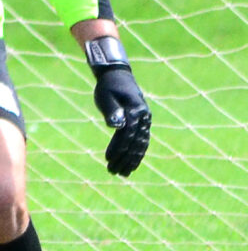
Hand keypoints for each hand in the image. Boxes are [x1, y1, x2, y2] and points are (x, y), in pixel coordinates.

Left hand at [91, 60, 150, 177]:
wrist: (118, 76)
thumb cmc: (108, 87)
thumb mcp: (105, 96)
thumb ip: (111, 110)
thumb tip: (116, 126)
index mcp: (135, 110)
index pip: (126, 133)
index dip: (117, 148)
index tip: (108, 159)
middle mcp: (144, 117)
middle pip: (135, 142)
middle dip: (124, 159)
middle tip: (113, 172)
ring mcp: (145, 121)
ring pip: (141, 145)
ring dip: (132, 160)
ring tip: (122, 174)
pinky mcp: (143, 123)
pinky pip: (142, 141)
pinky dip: (137, 154)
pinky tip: (131, 165)